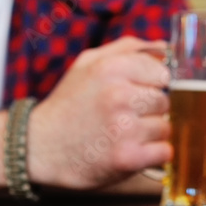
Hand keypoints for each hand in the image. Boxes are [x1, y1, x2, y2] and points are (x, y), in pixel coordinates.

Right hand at [25, 37, 171, 189]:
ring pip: (165, 127)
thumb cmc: (68, 104)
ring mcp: (124, 128)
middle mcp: (119, 95)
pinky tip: (130, 150)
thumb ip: (128, 49)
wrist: (39, 147)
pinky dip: (152, 154)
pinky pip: (164, 152)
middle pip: (164, 101)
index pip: (162, 73)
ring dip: (149, 133)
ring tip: (122, 134)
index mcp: (111, 68)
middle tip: (122, 116)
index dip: (150, 85)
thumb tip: (164, 48)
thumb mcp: (88, 63)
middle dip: (148, 110)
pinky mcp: (128, 158)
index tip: (135, 93)